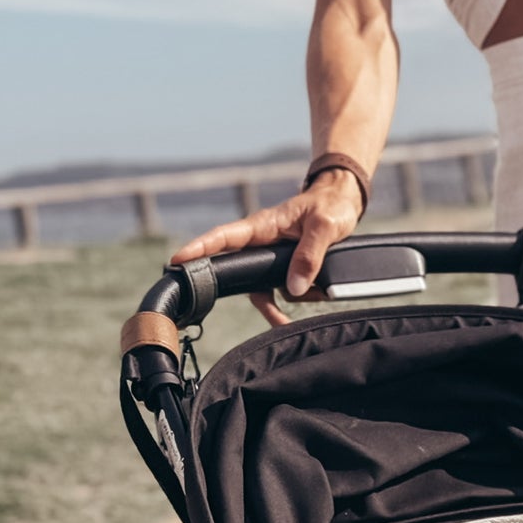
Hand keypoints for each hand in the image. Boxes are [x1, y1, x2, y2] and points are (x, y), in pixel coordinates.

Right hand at [169, 170, 364, 325]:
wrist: (344, 203)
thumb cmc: (331, 206)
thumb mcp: (324, 227)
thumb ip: (310, 256)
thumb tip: (293, 288)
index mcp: (262, 226)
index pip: (223, 237)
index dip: (200, 248)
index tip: (178, 259)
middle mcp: (262, 242)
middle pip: (236, 269)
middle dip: (230, 288)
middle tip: (206, 302)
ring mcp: (272, 256)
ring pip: (261, 287)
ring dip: (276, 305)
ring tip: (288, 319)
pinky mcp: (285, 267)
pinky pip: (282, 291)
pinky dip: (295, 299)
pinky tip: (313, 298)